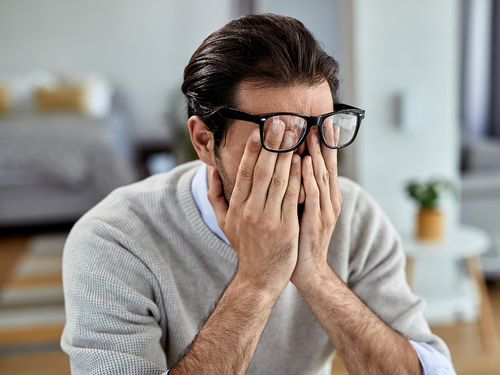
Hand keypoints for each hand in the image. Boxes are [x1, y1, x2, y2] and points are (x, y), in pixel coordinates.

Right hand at [208, 124, 301, 293]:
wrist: (259, 277)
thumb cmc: (244, 247)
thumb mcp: (223, 222)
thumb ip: (215, 195)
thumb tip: (211, 171)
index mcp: (236, 207)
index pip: (245, 173)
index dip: (252, 150)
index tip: (259, 131)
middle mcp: (250, 211)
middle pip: (262, 171)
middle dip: (272, 144)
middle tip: (281, 122)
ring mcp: (269, 219)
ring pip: (279, 180)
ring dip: (287, 155)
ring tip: (294, 134)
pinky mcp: (286, 227)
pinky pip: (293, 197)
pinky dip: (298, 177)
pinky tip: (303, 160)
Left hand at [291, 123, 341, 287]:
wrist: (307, 269)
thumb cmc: (300, 238)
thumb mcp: (303, 210)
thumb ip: (301, 189)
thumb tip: (292, 167)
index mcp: (326, 197)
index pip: (326, 165)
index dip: (325, 144)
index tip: (322, 122)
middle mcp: (330, 201)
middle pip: (328, 166)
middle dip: (325, 142)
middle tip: (321, 119)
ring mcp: (325, 211)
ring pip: (321, 176)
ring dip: (316, 153)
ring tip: (312, 132)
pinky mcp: (316, 221)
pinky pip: (312, 195)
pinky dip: (308, 177)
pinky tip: (303, 161)